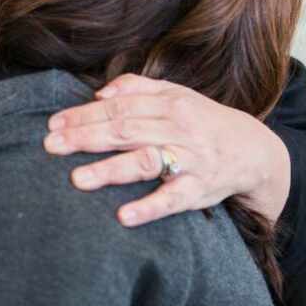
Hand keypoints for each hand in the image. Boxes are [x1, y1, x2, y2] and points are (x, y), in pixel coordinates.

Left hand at [43, 73, 290, 226]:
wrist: (254, 150)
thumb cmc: (203, 121)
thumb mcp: (176, 95)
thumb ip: (137, 89)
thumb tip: (100, 93)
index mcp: (169, 104)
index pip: (119, 107)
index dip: (84, 115)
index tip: (53, 124)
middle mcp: (178, 129)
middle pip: (125, 131)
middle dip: (85, 138)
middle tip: (51, 146)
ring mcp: (189, 160)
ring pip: (145, 162)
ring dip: (110, 170)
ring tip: (77, 180)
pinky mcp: (199, 190)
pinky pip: (172, 199)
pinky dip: (149, 208)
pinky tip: (123, 216)